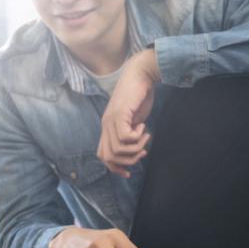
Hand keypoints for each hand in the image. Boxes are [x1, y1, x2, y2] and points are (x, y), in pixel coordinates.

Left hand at [97, 49, 159, 177]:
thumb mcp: (134, 120)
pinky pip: (124, 137)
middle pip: (108, 157)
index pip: (103, 156)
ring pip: (117, 149)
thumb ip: (131, 135)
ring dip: (136, 148)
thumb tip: (134, 151)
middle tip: (143, 151)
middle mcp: (106, 125)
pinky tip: (143, 126)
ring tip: (146, 136)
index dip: (115, 168)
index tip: (129, 172)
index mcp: (107, 128)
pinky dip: (137, 136)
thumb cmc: (139, 96)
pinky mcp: (119, 114)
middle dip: (128, 160)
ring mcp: (111, 120)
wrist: (140, 75)